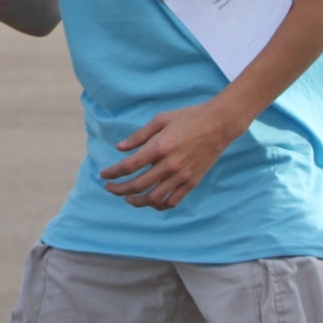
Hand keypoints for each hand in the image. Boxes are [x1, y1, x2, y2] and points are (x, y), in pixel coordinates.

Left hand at [99, 100, 243, 208]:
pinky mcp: (193, 182)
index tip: (103, 175)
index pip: (129, 166)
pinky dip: (159, 205)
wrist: (220, 124)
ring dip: (137, 201)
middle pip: (138, 185)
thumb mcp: (160, 119)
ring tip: (127, 198)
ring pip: (155, 198)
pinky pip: (173, 201)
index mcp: (160, 147)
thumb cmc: (189, 117)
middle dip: (119, 189)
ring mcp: (182, 176)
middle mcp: (170, 165)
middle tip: (109, 188)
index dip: (113, 173)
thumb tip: (120, 148)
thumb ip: (139, 135)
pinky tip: (150, 201)